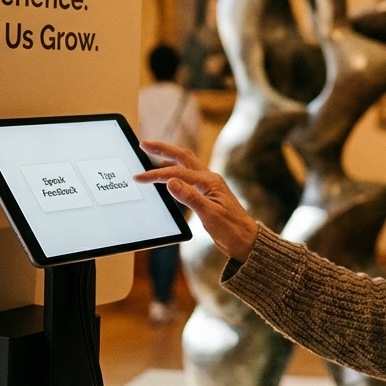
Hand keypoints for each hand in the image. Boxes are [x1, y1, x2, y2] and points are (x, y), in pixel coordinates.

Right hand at [134, 140, 257, 261]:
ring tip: (151, 153)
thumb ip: (190, 197)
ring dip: (168, 157)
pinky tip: (168, 176)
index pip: (176, 174)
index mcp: (209, 181)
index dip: (155, 175)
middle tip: (144, 144)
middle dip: (162, 149)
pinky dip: (175, 172)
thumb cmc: (232, 229)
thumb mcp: (209, 215)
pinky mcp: (207, 194)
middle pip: (182, 157)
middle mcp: (209, 179)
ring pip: (186, 164)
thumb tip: (170, 181)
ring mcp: (208, 185)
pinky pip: (188, 176)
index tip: (139, 178)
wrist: (246, 241)